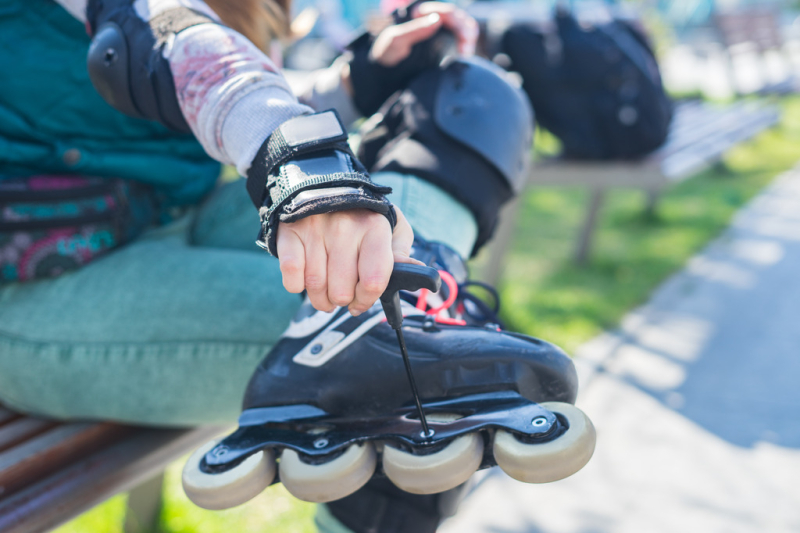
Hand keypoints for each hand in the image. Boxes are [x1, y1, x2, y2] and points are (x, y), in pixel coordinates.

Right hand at [276, 207, 420, 314]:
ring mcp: (316, 230)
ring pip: (315, 288)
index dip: (366, 300)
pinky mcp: (290, 233)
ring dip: (320, 298)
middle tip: (342, 292)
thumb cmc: (363, 218)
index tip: (362, 301)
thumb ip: (401, 253)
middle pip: (341, 292)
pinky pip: (291, 277)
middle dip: (342, 300)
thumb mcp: (391, 229)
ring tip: (325, 290)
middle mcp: (345, 228)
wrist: (323, 186)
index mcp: (375, 228)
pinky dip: (296, 285)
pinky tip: (305, 277)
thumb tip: (417, 272)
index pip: (374, 281)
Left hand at [371, 2, 478, 65]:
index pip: (447, 11)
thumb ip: (415, 29)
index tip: (462, 36)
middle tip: (466, 48)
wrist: (383, 72)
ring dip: (468, 40)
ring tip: (466, 54)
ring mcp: (438, 35)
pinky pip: (458, 45)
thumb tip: (437, 19)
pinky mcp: (441, 48)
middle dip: (466, 31)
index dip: (457, 21)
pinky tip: (464, 58)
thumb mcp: (396, 40)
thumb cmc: (386, 53)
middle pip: (459, 20)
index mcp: (421, 13)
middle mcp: (432, 21)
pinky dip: (464, 49)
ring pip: (462, 31)